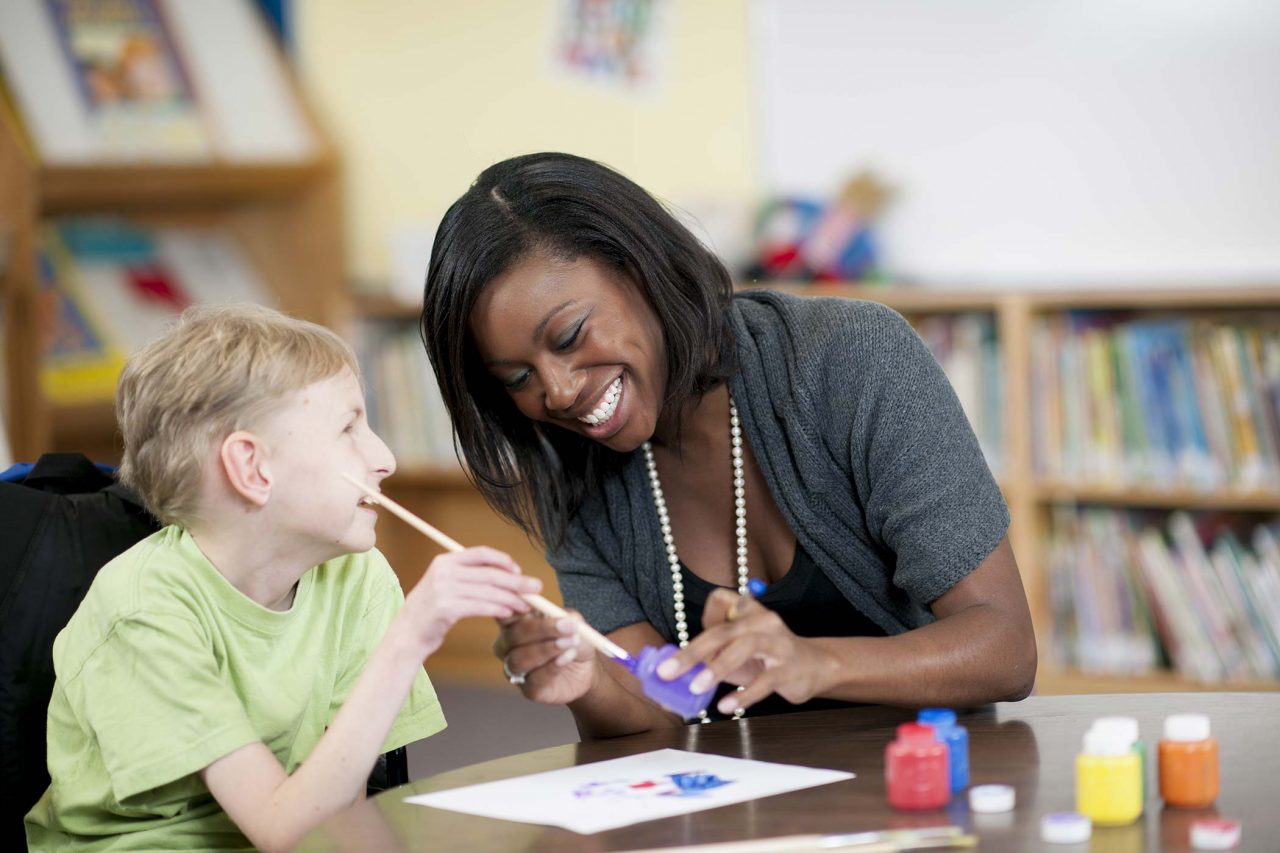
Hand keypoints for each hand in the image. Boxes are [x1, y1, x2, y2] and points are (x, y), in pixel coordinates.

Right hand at [400, 546, 540, 657]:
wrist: (407, 635)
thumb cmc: (432, 612)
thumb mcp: (446, 585)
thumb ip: (470, 577)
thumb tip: (508, 577)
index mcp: (445, 561)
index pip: (481, 553)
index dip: (503, 560)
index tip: (518, 571)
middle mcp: (444, 572)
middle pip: (490, 573)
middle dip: (517, 581)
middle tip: (536, 588)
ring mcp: (444, 589)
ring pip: (488, 592)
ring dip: (511, 599)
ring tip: (526, 606)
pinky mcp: (446, 608)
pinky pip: (481, 606)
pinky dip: (498, 609)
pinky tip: (509, 613)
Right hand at [492, 610, 595, 704]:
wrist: (586, 669)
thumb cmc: (573, 638)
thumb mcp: (574, 623)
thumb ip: (567, 618)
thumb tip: (563, 620)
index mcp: (514, 623)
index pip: (504, 613)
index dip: (514, 608)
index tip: (535, 605)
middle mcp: (508, 647)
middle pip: (512, 636)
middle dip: (539, 629)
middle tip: (565, 626)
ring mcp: (515, 670)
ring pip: (518, 660)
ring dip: (545, 650)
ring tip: (569, 643)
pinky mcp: (528, 690)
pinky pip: (533, 680)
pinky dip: (551, 667)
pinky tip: (566, 658)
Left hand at [655, 589, 836, 715]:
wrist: (814, 667)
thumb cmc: (766, 658)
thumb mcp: (737, 651)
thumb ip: (711, 655)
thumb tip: (673, 673)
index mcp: (747, 611)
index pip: (720, 600)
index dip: (702, 616)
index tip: (684, 644)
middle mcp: (763, 621)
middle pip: (723, 630)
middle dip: (692, 651)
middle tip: (667, 672)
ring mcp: (778, 643)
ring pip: (745, 647)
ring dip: (718, 667)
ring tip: (696, 686)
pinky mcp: (789, 668)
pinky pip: (765, 680)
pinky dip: (744, 694)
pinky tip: (726, 706)